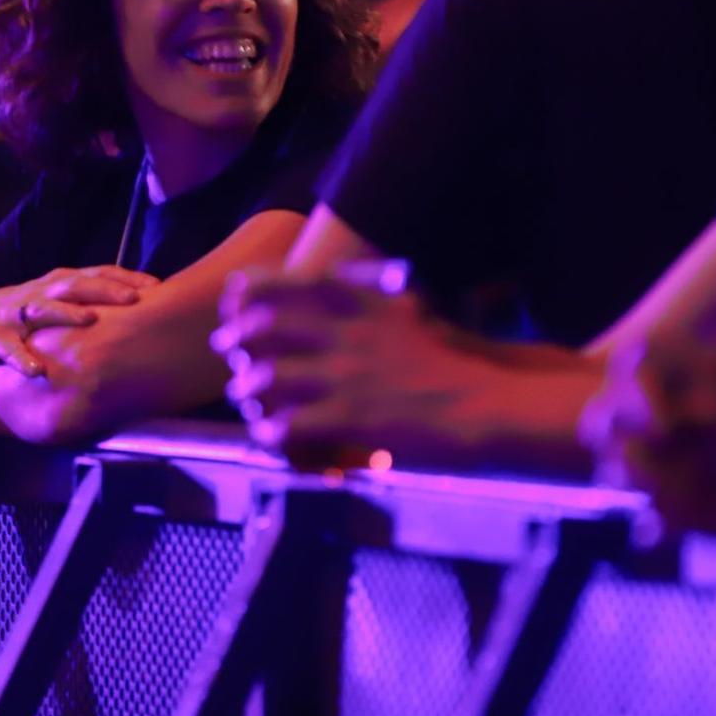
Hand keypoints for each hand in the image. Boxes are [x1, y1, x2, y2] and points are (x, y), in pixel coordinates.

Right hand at [0, 266, 152, 377]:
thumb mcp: (57, 300)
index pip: (97, 273)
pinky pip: (8, 348)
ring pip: (42, 309)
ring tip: (91, 320)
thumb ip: (90, 298)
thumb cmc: (24, 312)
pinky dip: (21, 359)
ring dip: (66, 313)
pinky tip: (37, 371)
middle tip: (135, 299)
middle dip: (105, 290)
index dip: (126, 278)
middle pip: (75, 284)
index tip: (157, 286)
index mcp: (58, 283)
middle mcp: (40, 293)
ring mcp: (15, 313)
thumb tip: (141, 306)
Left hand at [213, 262, 468, 466]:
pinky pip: (294, 424)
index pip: (295, 285)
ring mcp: (348, 377)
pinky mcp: (354, 418)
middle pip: (271, 327)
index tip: (235, 295)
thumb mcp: (413, 313)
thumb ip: (378, 296)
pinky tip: (266, 436)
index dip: (256, 288)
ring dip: (250, 387)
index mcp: (365, 307)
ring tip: (243, 395)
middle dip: (240, 336)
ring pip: (273, 377)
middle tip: (226, 347)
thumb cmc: (456, 361)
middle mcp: (349, 335)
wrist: (489, 401)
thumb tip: (354, 280)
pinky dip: (272, 431)